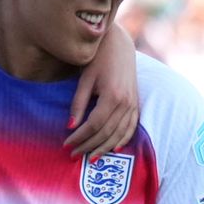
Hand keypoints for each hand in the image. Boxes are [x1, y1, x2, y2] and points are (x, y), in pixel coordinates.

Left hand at [64, 24, 138, 159]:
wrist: (119, 45)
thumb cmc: (98, 59)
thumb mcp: (85, 79)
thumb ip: (78, 103)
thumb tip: (70, 126)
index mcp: (112, 96)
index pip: (94, 125)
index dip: (80, 137)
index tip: (66, 144)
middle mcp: (126, 103)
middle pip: (106, 132)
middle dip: (89, 146)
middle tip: (74, 155)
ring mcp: (133, 104)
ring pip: (119, 134)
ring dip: (104, 148)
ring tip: (90, 158)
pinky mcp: (136, 103)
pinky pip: (131, 127)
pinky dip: (123, 140)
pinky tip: (113, 149)